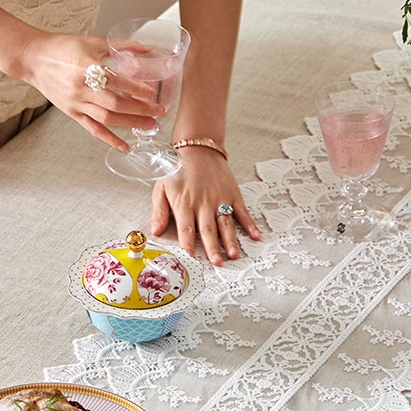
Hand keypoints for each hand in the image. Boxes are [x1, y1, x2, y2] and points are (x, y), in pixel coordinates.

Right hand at [16, 30, 166, 150]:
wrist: (33, 58)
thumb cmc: (63, 47)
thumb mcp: (93, 41)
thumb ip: (122, 46)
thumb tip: (149, 50)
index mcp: (87, 67)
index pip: (118, 82)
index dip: (138, 89)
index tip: (154, 93)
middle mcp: (81, 88)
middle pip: (116, 104)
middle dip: (140, 109)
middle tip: (159, 111)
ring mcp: (76, 103)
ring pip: (107, 118)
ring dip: (131, 124)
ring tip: (150, 125)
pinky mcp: (72, 113)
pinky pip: (93, 129)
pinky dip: (110, 140)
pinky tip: (125, 146)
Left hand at [150, 147, 260, 265]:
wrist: (198, 148)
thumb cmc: (177, 170)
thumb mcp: (162, 188)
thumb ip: (159, 211)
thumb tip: (155, 231)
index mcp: (184, 204)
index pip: (186, 229)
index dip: (188, 245)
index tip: (191, 259)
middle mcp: (203, 203)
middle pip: (208, 230)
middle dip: (213, 248)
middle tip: (217, 263)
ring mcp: (220, 199)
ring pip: (226, 223)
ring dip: (230, 240)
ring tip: (234, 255)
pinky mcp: (232, 194)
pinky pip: (242, 212)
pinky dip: (250, 224)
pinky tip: (255, 236)